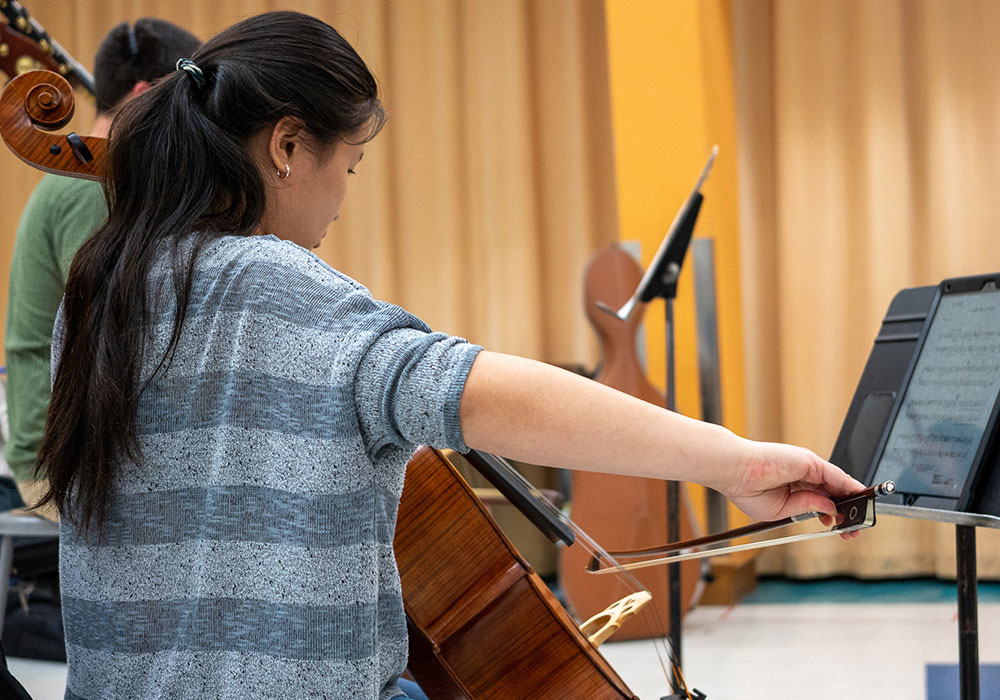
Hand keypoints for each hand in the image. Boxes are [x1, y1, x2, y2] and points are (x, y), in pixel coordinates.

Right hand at [720, 439, 866, 538]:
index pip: (821, 500)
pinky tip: (858, 497)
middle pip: (833, 492)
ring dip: (851, 501)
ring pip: (837, 484)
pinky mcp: (809, 461)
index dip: (834, 514)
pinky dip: (849, 486)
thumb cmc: (747, 489)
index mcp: (793, 488)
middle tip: (855, 529)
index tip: (843, 528)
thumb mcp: (782, 510)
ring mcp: (807, 467)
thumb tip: (830, 509)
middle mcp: (803, 475)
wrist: (734, 472)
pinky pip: (835, 474)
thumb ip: (807, 507)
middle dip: (846, 511)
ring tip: (860, 519)